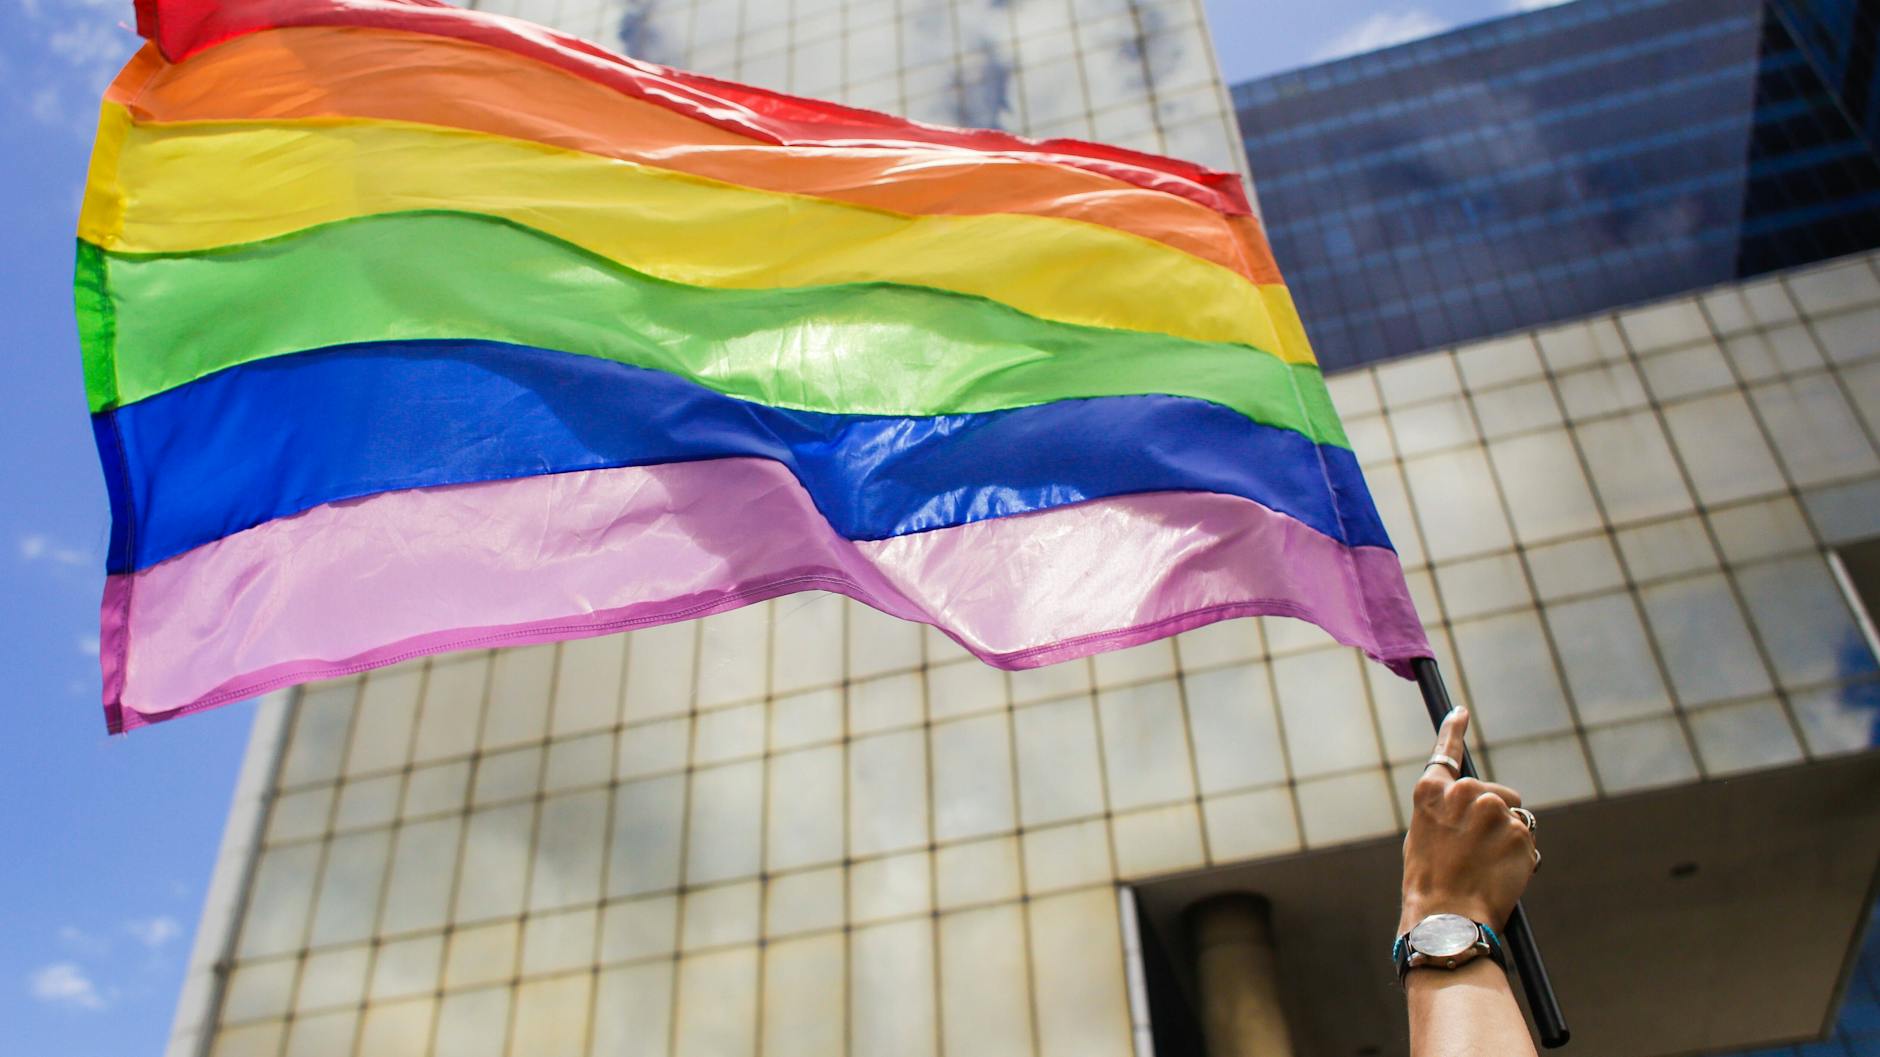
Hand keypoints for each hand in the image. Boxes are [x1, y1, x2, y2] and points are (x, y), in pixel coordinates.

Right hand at [1399, 707, 1536, 934]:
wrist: (1447, 917)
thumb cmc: (1429, 883)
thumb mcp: (1424, 836)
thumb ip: (1446, 811)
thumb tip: (1472, 801)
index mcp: (1432, 792)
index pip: (1445, 753)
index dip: (1453, 730)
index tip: (1461, 712)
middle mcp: (1463, 793)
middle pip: (1495, 792)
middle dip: (1496, 814)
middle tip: (1480, 849)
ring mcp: (1493, 811)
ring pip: (1514, 817)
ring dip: (1508, 837)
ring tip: (1487, 866)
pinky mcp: (1520, 832)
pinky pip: (1527, 840)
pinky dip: (1520, 856)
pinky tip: (1501, 874)